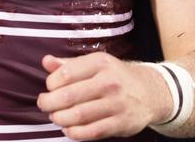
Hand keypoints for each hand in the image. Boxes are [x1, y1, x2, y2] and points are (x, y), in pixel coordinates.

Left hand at [37, 53, 169, 139]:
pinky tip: (68, 129)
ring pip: (78, 115)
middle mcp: (109, 82)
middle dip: (49, 103)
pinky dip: (74, 133)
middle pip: (68, 96)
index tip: (50, 87)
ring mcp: (116, 104)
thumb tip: (46, 61)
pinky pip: (91, 132)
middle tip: (45, 105)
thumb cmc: (116, 77)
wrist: (149, 92)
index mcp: (101, 63)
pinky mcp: (120, 123)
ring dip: (60, 119)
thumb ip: (70, 64)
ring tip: (56, 117)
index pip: (66, 73)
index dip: (51, 83)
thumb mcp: (96, 64)